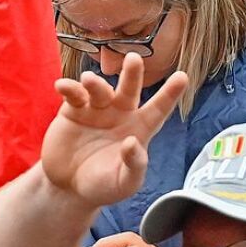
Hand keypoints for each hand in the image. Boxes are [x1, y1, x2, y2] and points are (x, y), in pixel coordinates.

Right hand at [41, 54, 187, 209]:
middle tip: (133, 58)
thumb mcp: (124, 183)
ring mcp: (95, 110)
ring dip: (95, 83)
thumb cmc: (102, 186)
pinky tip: (63, 86)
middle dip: (132, 74)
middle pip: (128, 89)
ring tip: (90, 82)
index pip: (158, 109)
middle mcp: (119, 114)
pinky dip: (68, 87)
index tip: (182, 77)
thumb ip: (134, 165)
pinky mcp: (72, 111)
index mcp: (138, 129)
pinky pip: (72, 94)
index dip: (169, 94)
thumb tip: (132, 142)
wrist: (68, 187)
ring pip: (99, 89)